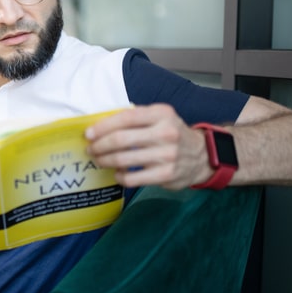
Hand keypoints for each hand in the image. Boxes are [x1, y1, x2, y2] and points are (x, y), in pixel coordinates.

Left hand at [85, 104, 209, 189]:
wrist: (202, 155)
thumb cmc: (172, 134)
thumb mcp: (160, 117)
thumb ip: (136, 118)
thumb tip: (101, 125)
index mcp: (161, 114)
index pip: (125, 118)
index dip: (103, 126)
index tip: (88, 134)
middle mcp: (166, 133)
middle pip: (121, 140)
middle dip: (100, 145)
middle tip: (91, 149)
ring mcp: (167, 155)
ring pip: (123, 160)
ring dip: (105, 161)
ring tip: (99, 160)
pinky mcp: (166, 175)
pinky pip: (132, 178)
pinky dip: (120, 176)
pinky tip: (118, 173)